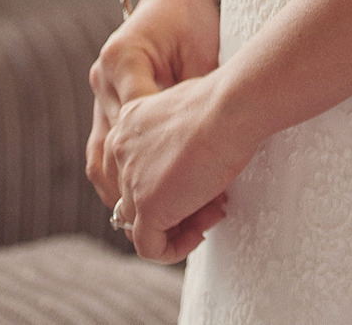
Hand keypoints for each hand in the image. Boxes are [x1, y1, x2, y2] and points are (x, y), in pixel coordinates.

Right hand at [86, 0, 221, 210]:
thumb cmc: (192, 21)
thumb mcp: (200, 55)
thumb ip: (194, 97)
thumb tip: (210, 147)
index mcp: (120, 62)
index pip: (134, 128)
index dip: (160, 166)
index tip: (192, 191)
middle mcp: (101, 80)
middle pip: (108, 155)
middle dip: (138, 194)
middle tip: (176, 219)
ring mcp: (99, 94)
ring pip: (99, 162)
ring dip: (125, 196)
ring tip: (162, 220)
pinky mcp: (107, 105)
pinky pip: (104, 154)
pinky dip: (122, 180)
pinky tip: (149, 202)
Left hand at [103, 70, 247, 262]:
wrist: (231, 107)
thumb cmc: (222, 103)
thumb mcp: (185, 114)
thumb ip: (172, 139)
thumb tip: (185, 165)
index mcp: (128, 123)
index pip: (132, 170)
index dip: (163, 183)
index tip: (193, 182)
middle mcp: (120, 149)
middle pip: (137, 197)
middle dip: (174, 205)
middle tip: (209, 201)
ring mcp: (131, 179)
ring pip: (142, 224)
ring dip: (179, 225)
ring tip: (212, 212)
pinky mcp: (147, 205)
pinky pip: (149, 247)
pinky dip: (173, 249)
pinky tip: (199, 233)